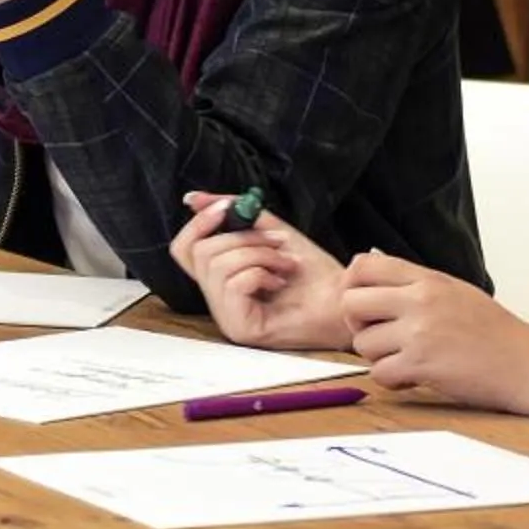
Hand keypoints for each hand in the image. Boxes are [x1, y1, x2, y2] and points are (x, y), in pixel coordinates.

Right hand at [169, 194, 349, 350]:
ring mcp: (227, 317)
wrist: (345, 298)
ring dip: (259, 254)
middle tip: (277, 240)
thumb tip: (194, 199)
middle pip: (199, 253)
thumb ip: (236, 214)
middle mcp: (218, 299)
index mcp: (221, 276)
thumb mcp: (270, 231)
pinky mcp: (241, 329)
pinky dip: (260, 273)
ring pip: (217, 266)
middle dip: (243, 237)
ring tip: (286, 263)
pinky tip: (280, 282)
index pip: (183, 249)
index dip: (198, 224)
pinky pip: (234, 285)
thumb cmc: (313, 272)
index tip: (226, 208)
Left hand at [338, 253, 528, 417]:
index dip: (354, 287)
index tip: (366, 307)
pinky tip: (413, 377)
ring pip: (362, 343)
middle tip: (380, 337)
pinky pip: (378, 373)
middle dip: (358, 325)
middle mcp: (420, 300)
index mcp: (428, 278)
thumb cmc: (496, 333)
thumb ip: (415, 283)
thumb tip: (367, 271)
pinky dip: (391, 379)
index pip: (363, 266)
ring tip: (406, 359)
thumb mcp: (456, 292)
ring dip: (378, 357)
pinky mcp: (423, 365)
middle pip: (350, 303)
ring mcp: (420, 332)